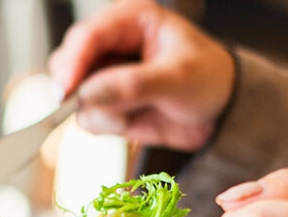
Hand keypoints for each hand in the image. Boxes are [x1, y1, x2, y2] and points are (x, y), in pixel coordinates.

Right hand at [47, 0, 234, 150]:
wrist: (222, 114)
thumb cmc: (210, 81)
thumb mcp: (178, 79)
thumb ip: (133, 85)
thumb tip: (90, 94)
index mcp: (131, 20)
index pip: (88, 35)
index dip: (73, 62)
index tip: (65, 90)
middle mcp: (113, 45)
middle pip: (69, 61)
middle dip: (77, 87)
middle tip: (93, 105)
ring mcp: (107, 76)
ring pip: (74, 94)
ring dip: (99, 110)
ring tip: (131, 113)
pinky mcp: (107, 104)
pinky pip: (88, 117)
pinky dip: (105, 124)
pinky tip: (130, 121)